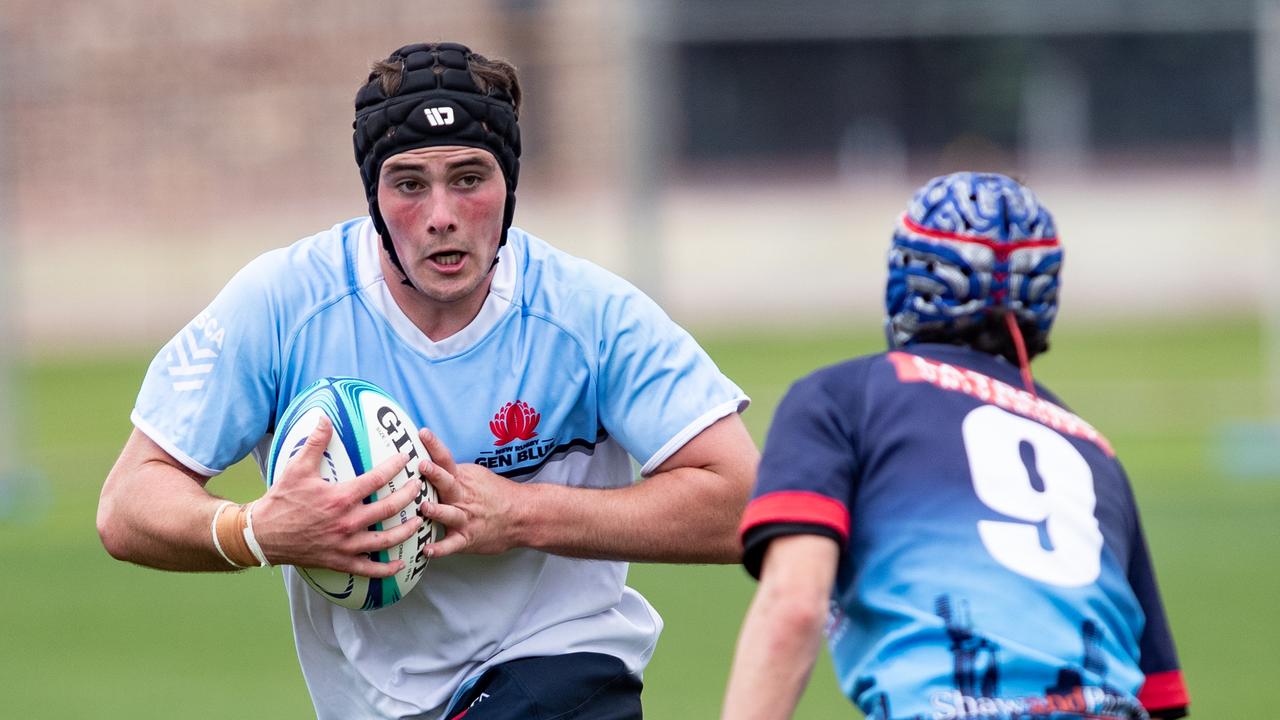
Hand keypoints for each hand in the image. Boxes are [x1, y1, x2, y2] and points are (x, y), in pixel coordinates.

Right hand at [253, 416, 424, 576]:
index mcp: (340, 497)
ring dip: (407, 530)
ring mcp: (345, 544)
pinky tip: (399, 564)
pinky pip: (368, 568)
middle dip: (409, 496)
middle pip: (389, 509)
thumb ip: (315, 442)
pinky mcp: (339, 560)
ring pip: (386, 540)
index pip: (377, 479)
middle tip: (419, 487)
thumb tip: (324, 417)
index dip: (394, 466)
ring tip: (420, 520)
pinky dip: (386, 569)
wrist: (262, 535)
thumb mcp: (297, 468)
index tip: (406, 458)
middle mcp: (347, 522)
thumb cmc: (281, 500)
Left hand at [417, 427, 528, 556]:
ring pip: (449, 513)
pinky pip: (452, 545)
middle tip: (422, 465)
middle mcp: (462, 497)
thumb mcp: (476, 475)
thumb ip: (452, 471)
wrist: (522, 515)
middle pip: (447, 483)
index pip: (446, 459)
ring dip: (437, 510)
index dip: (434, 445)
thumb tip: (428, 460)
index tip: (423, 433)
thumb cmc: (496, 495)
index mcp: (462, 479)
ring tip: (424, 507)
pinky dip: (440, 549)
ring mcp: (465, 519)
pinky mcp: (467, 539)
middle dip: (434, 474)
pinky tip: (427, 550)